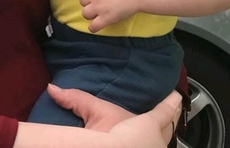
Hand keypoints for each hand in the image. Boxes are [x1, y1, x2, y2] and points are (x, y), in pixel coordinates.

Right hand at [50, 84, 181, 145]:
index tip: (177, 95)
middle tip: (176, 108)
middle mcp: (156, 140)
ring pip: (165, 142)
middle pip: (170, 127)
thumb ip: (75, 99)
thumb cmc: (112, 137)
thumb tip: (52, 88)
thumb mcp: (94, 112)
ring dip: (166, 134)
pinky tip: (151, 142)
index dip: (171, 103)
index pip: (164, 111)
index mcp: (148, 124)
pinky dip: (156, 142)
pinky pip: (156, 146)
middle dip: (172, 117)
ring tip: (163, 131)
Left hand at [80, 0, 139, 32]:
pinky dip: (93, 28)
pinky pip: (94, 26)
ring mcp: (99, 7)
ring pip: (85, 14)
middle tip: (97, 6)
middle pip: (82, 2)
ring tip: (97, 15)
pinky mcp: (106, 18)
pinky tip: (94, 27)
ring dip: (90, 15)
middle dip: (88, 4)